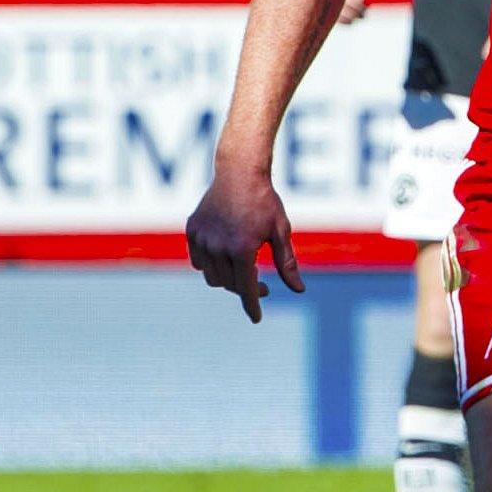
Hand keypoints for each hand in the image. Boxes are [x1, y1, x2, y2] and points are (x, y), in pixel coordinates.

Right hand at [186, 164, 304, 322]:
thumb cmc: (265, 202)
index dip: (252, 306)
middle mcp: (218, 246)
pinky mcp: (191, 231)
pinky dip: (210, 266)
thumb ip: (287, 263)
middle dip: (246, 290)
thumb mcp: (281, 231)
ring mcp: (201, 239)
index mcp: (242, 248)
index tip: (257, 318)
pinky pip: (199, 261)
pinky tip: (225, 259)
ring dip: (228, 280)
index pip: (246, 289)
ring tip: (244, 271)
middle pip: (229, 284)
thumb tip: (299, 290)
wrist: (239, 173)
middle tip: (262, 286)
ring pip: (212, 277)